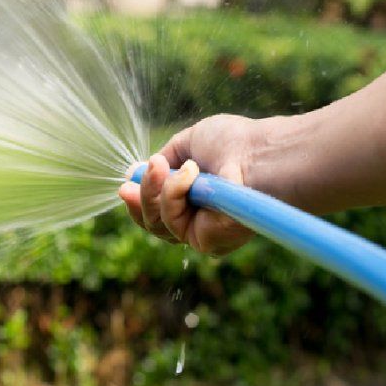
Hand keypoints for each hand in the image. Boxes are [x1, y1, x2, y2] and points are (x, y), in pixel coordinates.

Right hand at [117, 114, 270, 255]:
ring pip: (157, 223)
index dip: (140, 199)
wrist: (260, 155)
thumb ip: (164, 161)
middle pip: (153, 223)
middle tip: (128, 183)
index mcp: (197, 199)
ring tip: (173, 167)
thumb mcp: (189, 143)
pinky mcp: (207, 242)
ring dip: (158, 190)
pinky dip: (175, 194)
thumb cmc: (235, 143)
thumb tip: (133, 172)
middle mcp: (200, 221)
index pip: (159, 211)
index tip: (125, 183)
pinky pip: (172, 222)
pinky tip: (193, 175)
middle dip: (140, 199)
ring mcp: (203, 234)